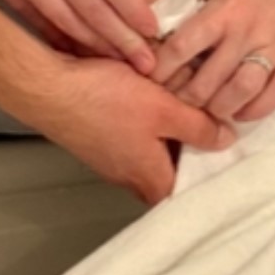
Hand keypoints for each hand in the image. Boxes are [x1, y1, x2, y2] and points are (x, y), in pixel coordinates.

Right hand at [0, 0, 161, 74]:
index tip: (153, 29)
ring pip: (66, 20)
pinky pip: (35, 20)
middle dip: (122, 39)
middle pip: (93, 8)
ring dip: (94, 45)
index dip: (132, 7)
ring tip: (118, 65)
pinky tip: (73, 54)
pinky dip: (57, 39)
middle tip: (146, 65)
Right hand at [33, 56, 234, 205]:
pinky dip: (140, 118)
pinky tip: (142, 92)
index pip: (192, 186)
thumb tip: (227, 138)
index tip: (221, 140)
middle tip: (201, 112)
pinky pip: (128, 135)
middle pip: (170, 166)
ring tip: (173, 97)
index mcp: (153, 181)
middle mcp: (131, 179)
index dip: (209, 164)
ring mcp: (110, 160)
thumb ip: (198, 125)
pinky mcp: (95, 139)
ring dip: (162, 127)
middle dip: (185, 141)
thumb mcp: (162, 107)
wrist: (48, 88)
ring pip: (149, 148)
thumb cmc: (104, 100)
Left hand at [152, 0, 274, 121]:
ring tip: (208, 113)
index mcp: (221, 11)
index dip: (163, 68)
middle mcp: (246, 32)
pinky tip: (239, 114)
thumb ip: (196, 21)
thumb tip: (160, 48)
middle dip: (189, 98)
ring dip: (221, 108)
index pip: (184, 45)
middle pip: (211, 78)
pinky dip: (255, 111)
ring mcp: (273, 49)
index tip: (149, 79)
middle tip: (177, 104)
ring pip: (242, 90)